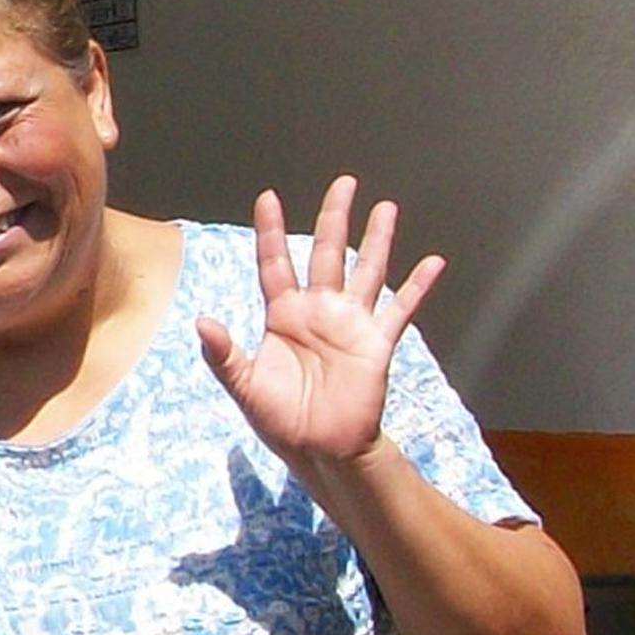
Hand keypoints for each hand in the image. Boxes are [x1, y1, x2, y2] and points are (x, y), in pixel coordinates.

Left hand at [196, 177, 442, 475]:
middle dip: (335, 218)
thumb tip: (202, 320)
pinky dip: (417, 286)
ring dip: (378, 240)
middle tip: (344, 183)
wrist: (320, 450)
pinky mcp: (377, 342)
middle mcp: (319, 311)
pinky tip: (433, 262)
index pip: (275, 262)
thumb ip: (224, 354)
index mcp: (283, 315)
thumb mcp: (245, 386)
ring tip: (386, 207)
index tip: (268, 198)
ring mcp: (350, 323)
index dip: (272, 231)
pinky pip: (400, 309)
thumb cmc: (280, 420)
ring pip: (366, 270)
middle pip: (327, 253)